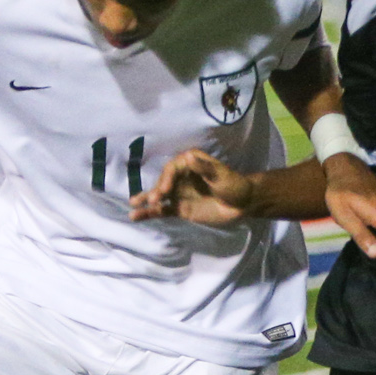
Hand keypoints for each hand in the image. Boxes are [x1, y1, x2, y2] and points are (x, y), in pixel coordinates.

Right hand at [131, 148, 256, 225]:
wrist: (243, 204)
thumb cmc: (234, 184)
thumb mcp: (221, 175)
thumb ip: (205, 168)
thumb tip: (189, 158)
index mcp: (189, 162)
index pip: (172, 169)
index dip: (166, 178)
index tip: (165, 190)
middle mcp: (180, 176)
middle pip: (163, 182)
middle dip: (156, 191)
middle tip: (153, 200)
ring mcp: (179, 193)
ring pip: (159, 196)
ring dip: (146, 200)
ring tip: (132, 205)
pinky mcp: (180, 208)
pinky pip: (162, 210)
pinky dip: (150, 213)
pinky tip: (136, 216)